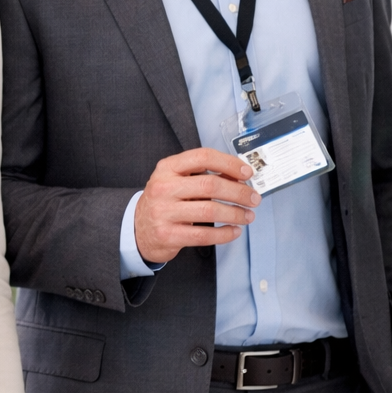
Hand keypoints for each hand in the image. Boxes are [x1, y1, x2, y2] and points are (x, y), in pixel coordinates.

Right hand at [134, 148, 259, 264]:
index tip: (247, 173)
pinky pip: (204, 235)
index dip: (229, 163)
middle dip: (239, 192)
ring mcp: (163, 212)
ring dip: (235, 214)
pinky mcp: (168, 234)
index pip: (203, 157)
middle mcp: (163, 187)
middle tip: (253, 198)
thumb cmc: (165, 202)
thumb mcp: (176, 181)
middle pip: (210, 185)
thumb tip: (239, 178)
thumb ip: (203, 176)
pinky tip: (234, 231)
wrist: (138, 228)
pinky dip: (224, 234)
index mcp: (167, 168)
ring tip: (247, 216)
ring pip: (210, 211)